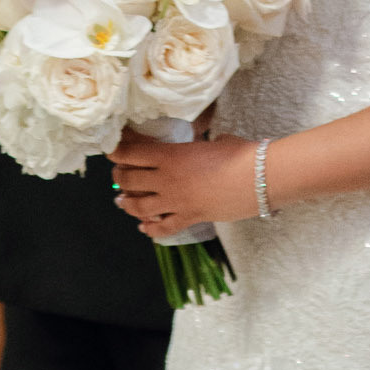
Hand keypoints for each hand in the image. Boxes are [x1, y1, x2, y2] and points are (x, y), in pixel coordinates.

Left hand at [111, 125, 257, 235]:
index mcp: (170, 155)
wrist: (258, 178)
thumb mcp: (212, 140)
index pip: (131, 153)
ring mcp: (176, 202)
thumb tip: (200, 142)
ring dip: (127, 203)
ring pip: (138, 207)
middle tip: (117, 174)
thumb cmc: (238, 153)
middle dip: (118, 177)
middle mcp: (167, 179)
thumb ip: (197, 143)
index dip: (116, 150)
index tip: (112, 148)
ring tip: (121, 201)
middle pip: (128, 180)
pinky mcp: (189, 219)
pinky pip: (163, 229)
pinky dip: (150, 230)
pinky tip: (144, 228)